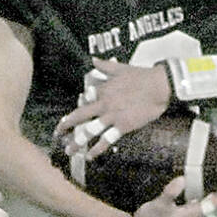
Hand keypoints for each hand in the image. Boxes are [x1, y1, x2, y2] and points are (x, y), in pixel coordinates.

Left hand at [54, 60, 172, 159]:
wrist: (159, 86)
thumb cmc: (141, 76)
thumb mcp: (120, 67)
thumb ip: (104, 66)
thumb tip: (92, 60)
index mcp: (101, 90)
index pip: (82, 101)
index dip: (75, 110)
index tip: (68, 119)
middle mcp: (103, 104)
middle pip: (79, 117)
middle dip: (66, 127)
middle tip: (57, 134)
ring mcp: (112, 116)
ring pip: (89, 131)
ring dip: (77, 143)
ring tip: (69, 151)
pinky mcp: (122, 126)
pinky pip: (106, 140)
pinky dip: (96, 150)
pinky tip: (89, 157)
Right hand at [117, 170, 216, 216]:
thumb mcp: (159, 205)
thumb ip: (170, 193)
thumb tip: (182, 179)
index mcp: (194, 213)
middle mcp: (194, 214)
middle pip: (216, 201)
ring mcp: (188, 214)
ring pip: (207, 201)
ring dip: (214, 189)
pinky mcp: (181, 212)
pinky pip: (198, 200)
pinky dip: (202, 191)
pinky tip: (197, 182)